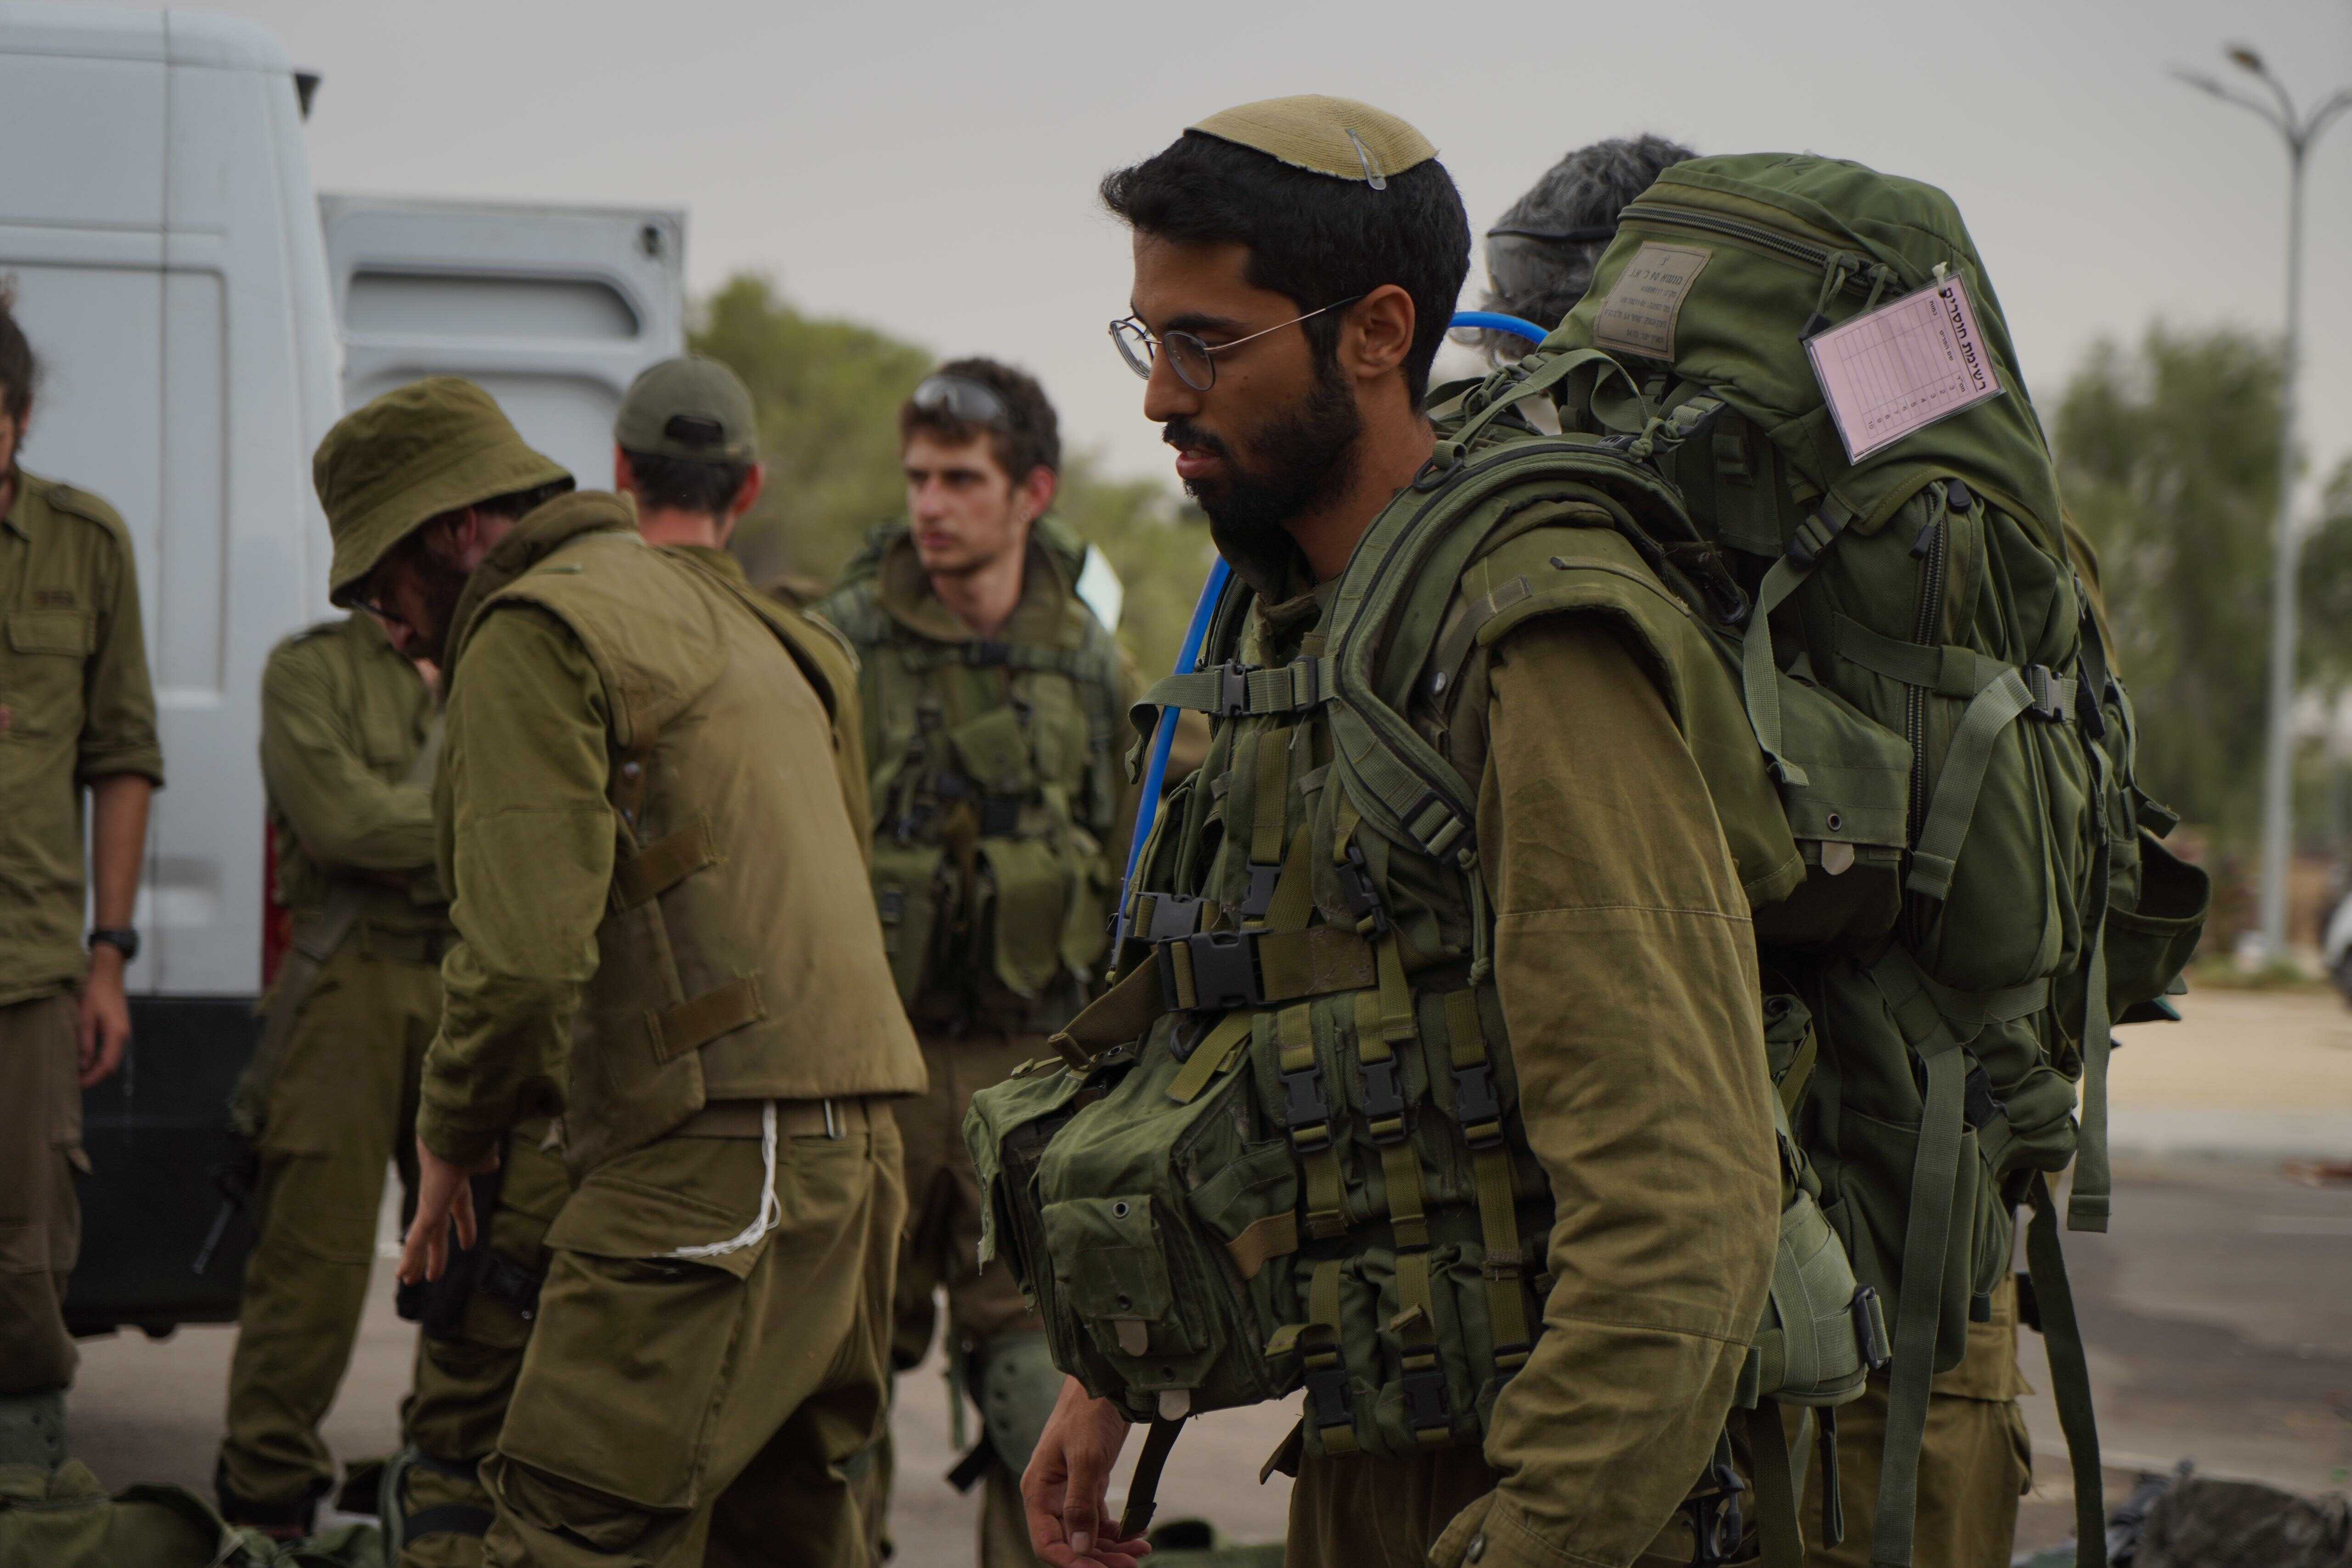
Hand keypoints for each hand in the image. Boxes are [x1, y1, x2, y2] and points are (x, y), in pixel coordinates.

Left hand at [77, 946, 130, 1087]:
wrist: (108, 973)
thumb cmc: (95, 992)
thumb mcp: (85, 1017)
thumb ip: (85, 1042)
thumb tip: (83, 1065)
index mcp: (117, 1034)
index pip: (106, 1065)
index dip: (92, 1078)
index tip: (76, 1086)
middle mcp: (123, 1035)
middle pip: (111, 1065)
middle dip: (94, 1077)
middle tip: (74, 1083)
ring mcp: (123, 1032)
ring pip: (111, 1059)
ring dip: (96, 1069)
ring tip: (77, 1073)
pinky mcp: (119, 1028)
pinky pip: (111, 1050)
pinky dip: (99, 1059)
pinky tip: (86, 1059)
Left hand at [397, 1135, 498, 1285]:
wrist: (453, 1138)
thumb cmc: (469, 1143)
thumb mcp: (481, 1156)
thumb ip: (484, 1161)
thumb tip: (492, 1162)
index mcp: (456, 1186)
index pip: (461, 1211)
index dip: (465, 1228)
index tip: (468, 1245)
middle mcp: (440, 1198)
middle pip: (437, 1232)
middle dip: (435, 1252)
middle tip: (432, 1273)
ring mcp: (431, 1206)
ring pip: (421, 1241)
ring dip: (416, 1261)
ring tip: (409, 1281)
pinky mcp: (427, 1213)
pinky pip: (417, 1242)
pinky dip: (410, 1259)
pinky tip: (402, 1275)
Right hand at [1023, 1376, 1151, 1566]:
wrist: (1105, 1379)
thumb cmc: (1088, 1412)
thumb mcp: (1085, 1457)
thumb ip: (1080, 1504)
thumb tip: (1080, 1547)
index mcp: (1038, 1491)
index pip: (1047, 1543)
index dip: (1072, 1563)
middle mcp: (1051, 1495)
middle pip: (1070, 1543)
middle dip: (1098, 1558)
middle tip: (1131, 1565)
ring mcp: (1070, 1490)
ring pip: (1087, 1534)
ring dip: (1112, 1548)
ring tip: (1141, 1552)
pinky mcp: (1089, 1483)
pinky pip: (1100, 1519)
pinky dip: (1118, 1531)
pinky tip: (1138, 1534)